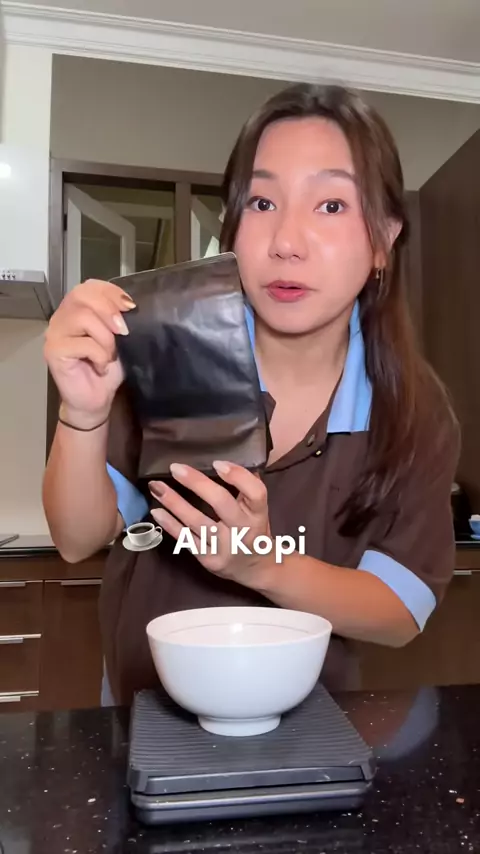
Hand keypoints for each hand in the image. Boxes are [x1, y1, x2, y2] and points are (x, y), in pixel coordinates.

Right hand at [44, 279, 134, 427]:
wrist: (97, 399)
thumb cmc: (107, 368)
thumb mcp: (119, 339)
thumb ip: (119, 319)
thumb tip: (130, 306)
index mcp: (77, 308)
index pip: (89, 286)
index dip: (111, 292)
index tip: (130, 308)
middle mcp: (62, 316)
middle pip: (82, 295)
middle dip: (109, 311)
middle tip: (124, 332)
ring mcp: (55, 332)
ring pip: (83, 318)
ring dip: (106, 338)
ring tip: (110, 355)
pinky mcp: (53, 350)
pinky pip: (83, 344)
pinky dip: (99, 355)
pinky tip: (100, 366)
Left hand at [149, 461, 270, 585]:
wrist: (256, 568)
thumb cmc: (254, 529)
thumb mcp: (257, 509)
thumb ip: (246, 487)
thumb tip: (225, 458)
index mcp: (258, 514)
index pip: (255, 493)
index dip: (238, 476)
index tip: (217, 463)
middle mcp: (244, 531)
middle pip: (222, 503)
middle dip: (197, 484)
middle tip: (175, 468)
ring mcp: (225, 547)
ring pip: (198, 522)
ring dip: (175, 503)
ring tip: (156, 487)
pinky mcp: (209, 560)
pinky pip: (187, 540)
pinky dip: (170, 525)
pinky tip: (157, 512)